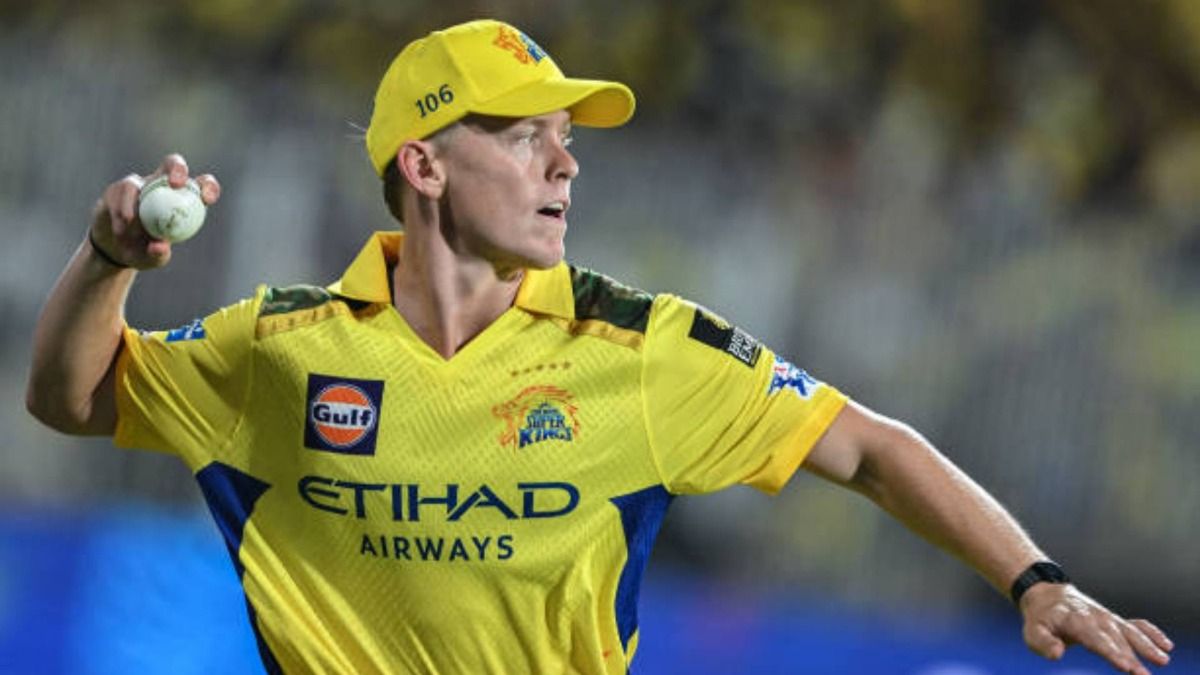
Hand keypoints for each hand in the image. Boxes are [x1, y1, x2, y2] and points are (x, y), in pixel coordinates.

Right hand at [89, 153, 220, 269]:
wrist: (113, 249)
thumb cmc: (142, 252)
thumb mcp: (151, 259)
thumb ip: (158, 254)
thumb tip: (160, 246)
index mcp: (182, 200)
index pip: (201, 185)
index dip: (209, 187)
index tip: (207, 199)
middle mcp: (160, 186)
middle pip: (172, 163)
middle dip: (178, 169)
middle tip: (175, 184)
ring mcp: (138, 185)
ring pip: (137, 182)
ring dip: (134, 205)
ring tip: (129, 228)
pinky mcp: (117, 189)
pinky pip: (120, 194)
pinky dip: (121, 211)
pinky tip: (120, 230)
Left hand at [1021, 583, 1173, 672]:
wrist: (1048, 596)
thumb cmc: (1041, 619)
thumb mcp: (1032, 631)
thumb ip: (1043, 643)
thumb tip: (1057, 654)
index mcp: (1075, 621)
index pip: (1096, 639)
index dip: (1111, 652)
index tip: (1125, 665)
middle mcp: (1095, 618)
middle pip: (1116, 639)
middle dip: (1131, 656)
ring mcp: (1107, 618)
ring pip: (1130, 632)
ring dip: (1147, 645)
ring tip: (1163, 659)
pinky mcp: (1114, 620)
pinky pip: (1135, 625)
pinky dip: (1151, 633)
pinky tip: (1165, 645)